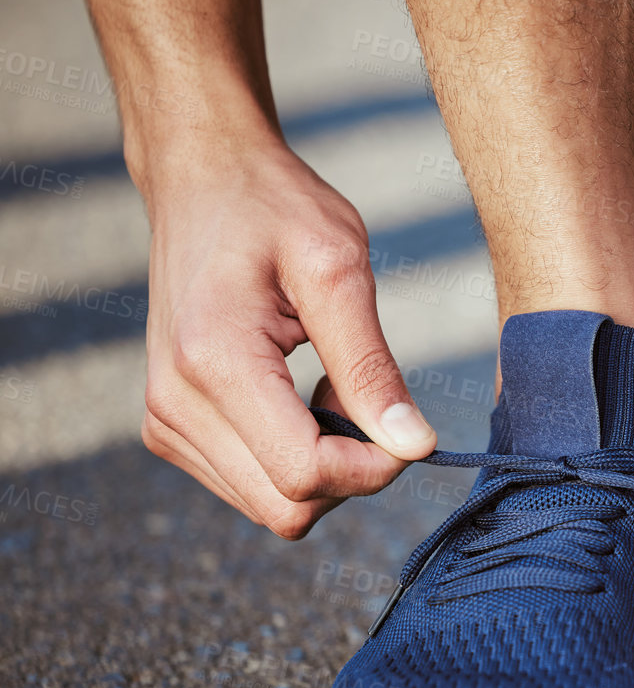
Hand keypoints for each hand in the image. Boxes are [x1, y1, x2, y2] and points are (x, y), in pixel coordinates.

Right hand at [138, 137, 435, 537]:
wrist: (203, 179)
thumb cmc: (275, 209)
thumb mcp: (340, 269)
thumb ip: (373, 366)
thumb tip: (414, 446)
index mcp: (213, 365)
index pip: (305, 476)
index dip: (373, 466)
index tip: (403, 419)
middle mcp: (175, 406)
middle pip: (288, 508)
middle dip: (350, 472)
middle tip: (366, 397)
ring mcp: (165, 422)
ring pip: (271, 507)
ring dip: (323, 465)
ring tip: (329, 383)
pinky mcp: (170, 427)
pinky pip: (251, 485)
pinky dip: (293, 457)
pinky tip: (300, 395)